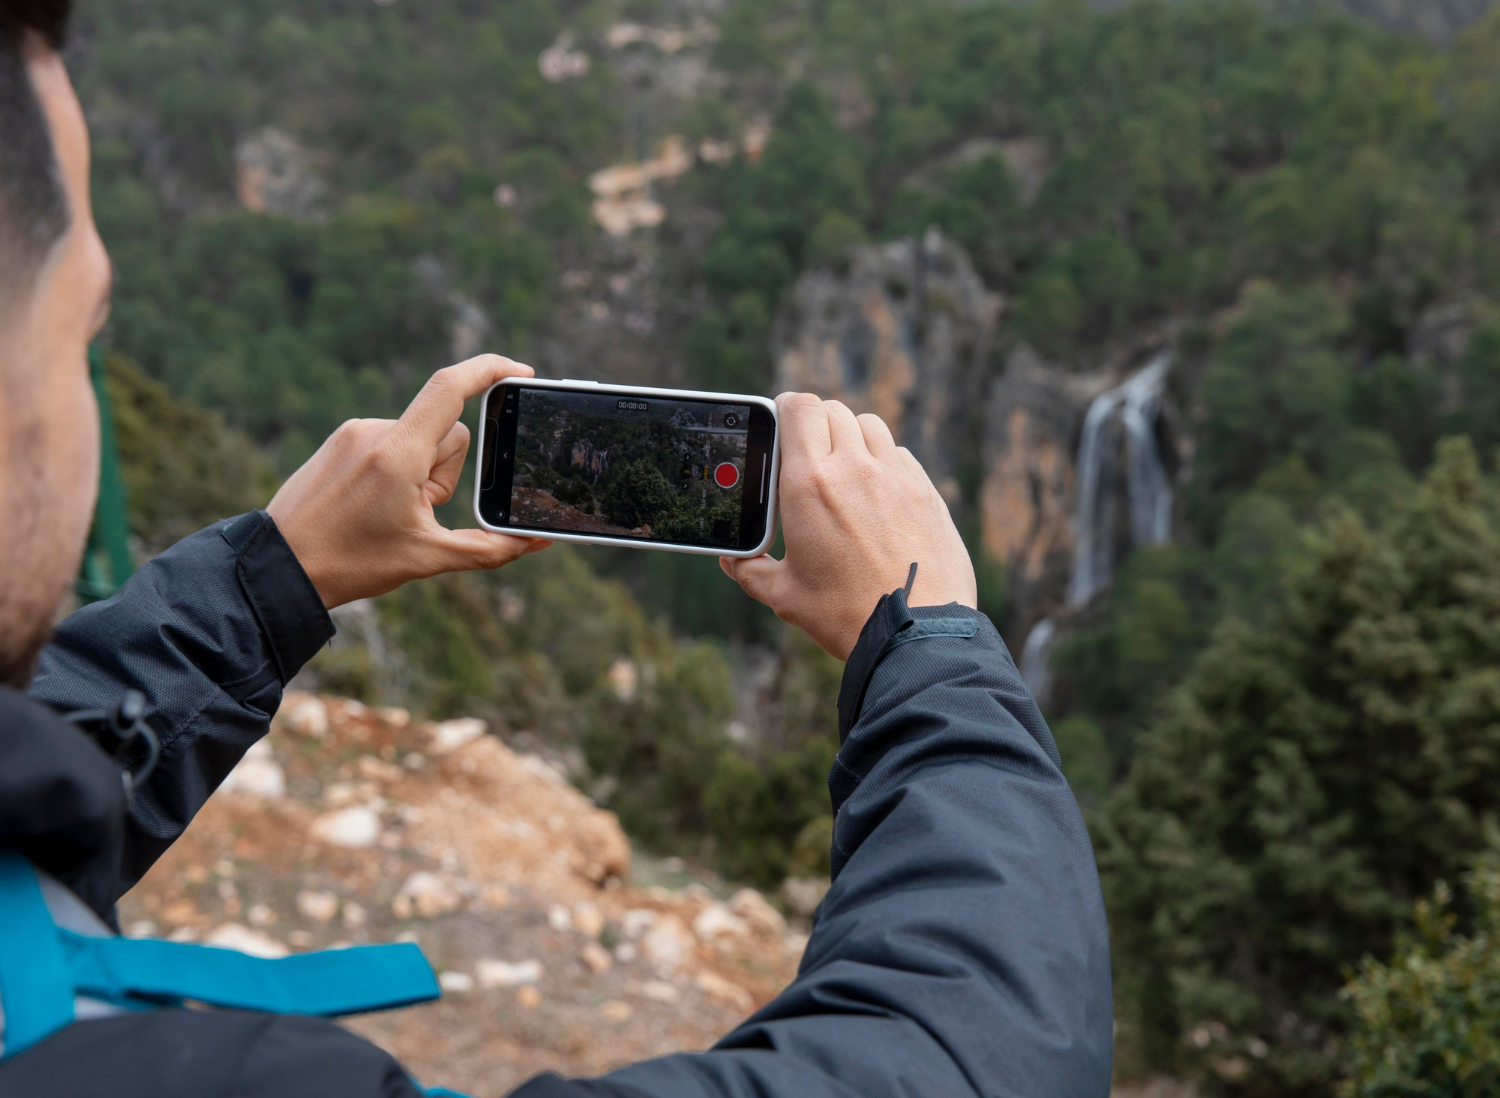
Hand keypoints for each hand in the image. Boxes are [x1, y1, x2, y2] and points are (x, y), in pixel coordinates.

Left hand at [268, 355, 549, 608]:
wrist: (280, 568)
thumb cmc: (352, 563)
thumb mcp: (430, 559)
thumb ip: (491, 548)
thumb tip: (538, 542)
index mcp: (398, 454)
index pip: (450, 388)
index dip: (490, 370)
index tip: (521, 372)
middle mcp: (374, 431)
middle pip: (446, 431)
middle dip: (446, 471)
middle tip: (415, 513)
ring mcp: (354, 432)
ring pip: (419, 439)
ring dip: (420, 471)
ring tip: (388, 511)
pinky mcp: (341, 439)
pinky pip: (390, 441)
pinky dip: (397, 467)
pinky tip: (372, 502)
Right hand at [720, 393, 976, 660]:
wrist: (915, 634)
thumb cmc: (845, 615)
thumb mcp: (784, 595)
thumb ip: (750, 570)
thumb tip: (732, 559)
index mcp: (809, 484)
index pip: (797, 407)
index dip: (785, 407)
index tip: (779, 422)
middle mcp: (854, 468)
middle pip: (832, 410)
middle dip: (815, 424)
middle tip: (807, 452)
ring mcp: (895, 476)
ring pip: (869, 425)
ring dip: (851, 437)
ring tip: (843, 469)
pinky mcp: (926, 491)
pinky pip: (899, 455)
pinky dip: (884, 462)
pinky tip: (877, 494)